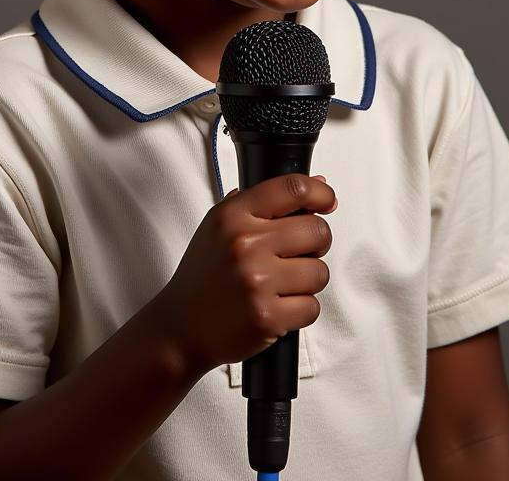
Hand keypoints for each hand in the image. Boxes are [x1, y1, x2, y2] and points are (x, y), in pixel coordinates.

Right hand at [151, 173, 336, 377]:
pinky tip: (278, 305)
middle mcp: (245, 244)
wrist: (181, 325)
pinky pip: (312, 307)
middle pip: (317, 231)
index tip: (326, 201)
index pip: (293, 188)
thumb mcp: (220, 226)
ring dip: (308, 280)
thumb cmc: (204, 275)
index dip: (320, 192)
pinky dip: (301, 310)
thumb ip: (264, 202)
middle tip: (297, 253)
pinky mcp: (267, 316)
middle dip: (316, 243)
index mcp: (233, 216)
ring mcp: (256, 281)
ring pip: (320, 272)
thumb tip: (315, 183)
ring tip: (282, 283)